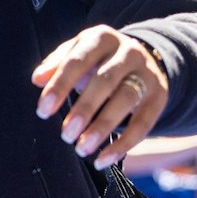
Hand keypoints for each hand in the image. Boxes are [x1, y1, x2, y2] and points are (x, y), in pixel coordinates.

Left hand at [32, 26, 169, 168]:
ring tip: (82, 148)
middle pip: (105, 80)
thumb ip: (56, 65)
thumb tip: (37, 79)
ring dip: (103, 127)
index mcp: (102, 38)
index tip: (43, 111)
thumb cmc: (98, 61)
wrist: (143, 59)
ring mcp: (147, 74)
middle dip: (84, 108)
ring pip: (126, 99)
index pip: (78, 60)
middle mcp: (128, 52)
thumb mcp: (77, 54)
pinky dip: (124, 144)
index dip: (60, 85)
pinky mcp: (159, 96)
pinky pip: (144, 123)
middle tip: (66, 134)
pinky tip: (104, 159)